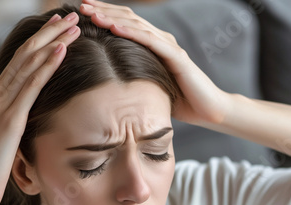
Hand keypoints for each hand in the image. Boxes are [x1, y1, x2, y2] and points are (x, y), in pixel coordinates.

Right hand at [0, 12, 80, 204]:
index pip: (16, 66)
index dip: (36, 45)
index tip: (53, 31)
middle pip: (24, 57)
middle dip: (47, 33)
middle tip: (68, 16)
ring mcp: (1, 107)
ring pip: (28, 64)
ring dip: (52, 41)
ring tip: (72, 23)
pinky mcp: (10, 120)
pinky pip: (31, 87)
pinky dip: (47, 66)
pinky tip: (61, 49)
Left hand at [79, 0, 229, 125]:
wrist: (209, 109)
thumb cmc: (179, 99)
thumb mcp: (149, 85)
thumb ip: (134, 76)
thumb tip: (109, 81)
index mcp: (153, 44)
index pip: (125, 24)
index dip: (104, 15)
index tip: (83, 12)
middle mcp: (161, 40)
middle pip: (128, 19)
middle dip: (103, 10)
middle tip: (81, 6)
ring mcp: (169, 46)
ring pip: (137, 26)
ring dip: (112, 18)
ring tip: (91, 14)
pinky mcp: (176, 57)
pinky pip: (150, 42)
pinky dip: (131, 34)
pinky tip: (114, 28)